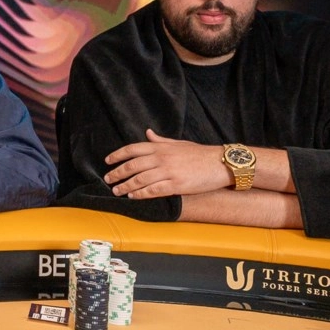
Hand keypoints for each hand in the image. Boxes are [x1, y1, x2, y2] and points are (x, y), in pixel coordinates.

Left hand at [104, 130, 231, 198]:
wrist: (221, 163)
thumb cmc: (200, 153)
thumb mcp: (178, 143)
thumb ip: (160, 140)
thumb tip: (147, 133)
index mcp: (161, 147)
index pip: (132, 149)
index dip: (117, 155)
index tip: (107, 161)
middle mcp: (161, 158)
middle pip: (132, 165)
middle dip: (117, 173)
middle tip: (107, 180)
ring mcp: (168, 172)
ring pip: (140, 179)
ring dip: (125, 186)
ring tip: (116, 191)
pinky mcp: (176, 185)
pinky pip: (153, 190)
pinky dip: (141, 194)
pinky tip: (133, 196)